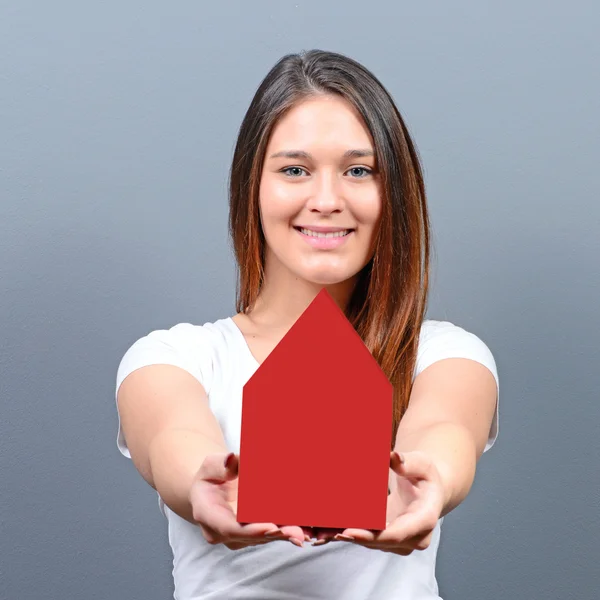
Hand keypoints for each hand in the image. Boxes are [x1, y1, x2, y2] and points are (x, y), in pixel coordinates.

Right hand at [188, 452, 311, 550]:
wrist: (212, 486)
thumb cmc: (211, 474)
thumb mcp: (210, 464)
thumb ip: (220, 464)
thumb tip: (231, 460)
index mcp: (208, 515)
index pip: (229, 528)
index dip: (252, 530)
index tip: (271, 527)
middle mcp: (221, 532)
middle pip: (250, 537)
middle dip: (275, 535)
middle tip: (297, 534)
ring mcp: (236, 536)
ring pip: (262, 538)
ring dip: (284, 536)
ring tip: (304, 534)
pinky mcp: (250, 534)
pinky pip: (268, 534)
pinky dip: (285, 533)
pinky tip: (303, 531)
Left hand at [313, 451, 444, 553]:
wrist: (430, 489)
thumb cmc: (426, 474)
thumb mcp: (422, 463)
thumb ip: (408, 462)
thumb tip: (393, 457)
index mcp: (425, 520)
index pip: (395, 534)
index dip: (370, 535)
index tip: (347, 531)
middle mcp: (414, 538)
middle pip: (378, 542)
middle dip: (350, 537)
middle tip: (321, 532)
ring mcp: (401, 542)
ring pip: (370, 543)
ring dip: (344, 537)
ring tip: (318, 533)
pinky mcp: (389, 540)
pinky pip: (367, 539)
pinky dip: (347, 534)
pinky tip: (325, 532)